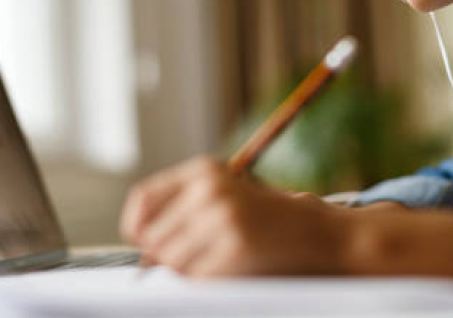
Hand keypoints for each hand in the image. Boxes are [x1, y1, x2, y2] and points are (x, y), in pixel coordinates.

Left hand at [120, 155, 349, 276]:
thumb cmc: (265, 219)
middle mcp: (209, 188)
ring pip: (171, 262)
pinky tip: (230, 269)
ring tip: (218, 259)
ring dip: (188, 271)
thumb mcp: (224, 198)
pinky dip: (207, 282)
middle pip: (153, 237)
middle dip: (167, 256)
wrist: (317, 231)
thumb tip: (143, 255)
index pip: (143, 198)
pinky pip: (196, 279)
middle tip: (197, 255)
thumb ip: (183, 213)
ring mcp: (223, 217)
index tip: (144, 242)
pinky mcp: (235, 246)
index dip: (136, 226)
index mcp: (204, 170)